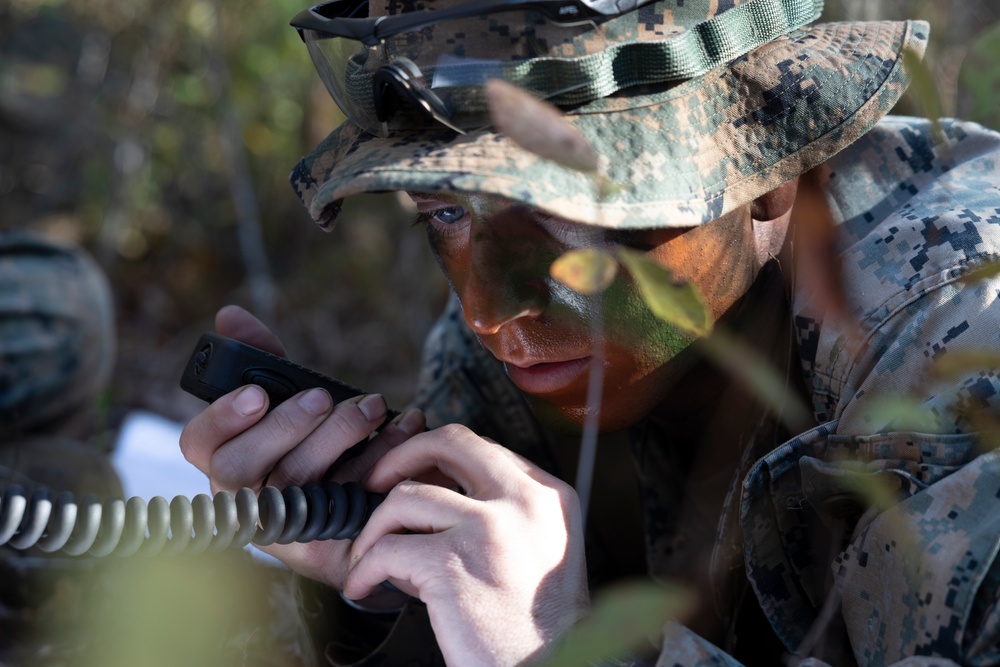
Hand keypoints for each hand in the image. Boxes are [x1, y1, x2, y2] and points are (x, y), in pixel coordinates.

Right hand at [179, 305, 424, 600]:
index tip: (257, 392)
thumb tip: (230, 314)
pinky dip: (381, 460)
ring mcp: (282, 529)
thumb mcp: (292, 401)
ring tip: (373, 406)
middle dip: (286, 425)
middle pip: (242, 467)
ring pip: (297, 484)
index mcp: (227, 461)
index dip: (221, 417)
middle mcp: (244, 498)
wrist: (369, 506)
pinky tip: (404, 429)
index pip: (198, 443)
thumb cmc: (318, 445)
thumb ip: (263, 360)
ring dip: (339, 438)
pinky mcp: (324, 551)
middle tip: (323, 397)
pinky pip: (348, 504)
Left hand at [344, 424, 588, 665]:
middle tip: (377, 483)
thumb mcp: (540, 552)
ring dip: (374, 527)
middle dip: (402, 457)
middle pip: (450, 442)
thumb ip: (500, 517)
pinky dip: (364, 568)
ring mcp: (487, 528)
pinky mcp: (451, 564)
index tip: (415, 474)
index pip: (483, 448)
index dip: (440, 455)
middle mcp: (523, 501)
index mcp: (548, 496)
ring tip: (367, 556)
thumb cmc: (538, 628)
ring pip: (405, 496)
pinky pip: (387, 549)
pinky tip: (363, 586)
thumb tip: (429, 503)